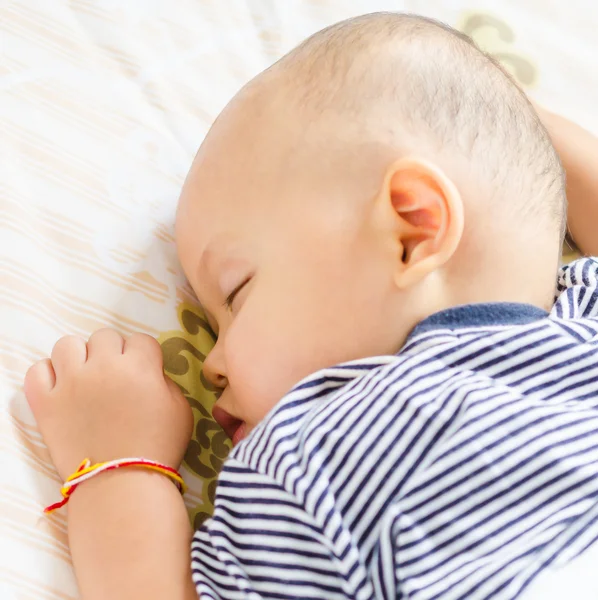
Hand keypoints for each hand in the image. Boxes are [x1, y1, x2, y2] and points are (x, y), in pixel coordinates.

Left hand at [24, 329, 192, 481]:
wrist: (121, 484)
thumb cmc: (158, 447)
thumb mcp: (180, 409)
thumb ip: (164, 381)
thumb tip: (149, 373)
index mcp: (140, 367)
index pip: (141, 340)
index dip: (144, 356)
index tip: (144, 373)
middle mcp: (103, 366)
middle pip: (105, 336)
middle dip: (113, 353)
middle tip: (115, 378)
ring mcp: (71, 382)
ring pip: (67, 344)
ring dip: (79, 357)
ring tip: (85, 378)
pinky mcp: (45, 402)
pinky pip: (37, 370)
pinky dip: (48, 374)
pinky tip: (61, 388)